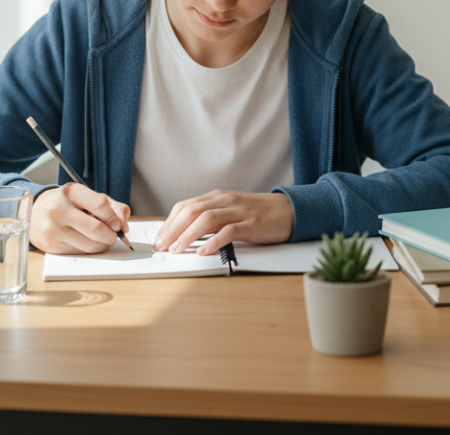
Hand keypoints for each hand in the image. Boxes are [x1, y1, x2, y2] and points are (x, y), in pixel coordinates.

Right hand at [28, 183, 130, 253]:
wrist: (36, 211)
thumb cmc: (69, 203)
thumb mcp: (89, 197)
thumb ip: (114, 208)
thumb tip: (124, 227)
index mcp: (72, 192)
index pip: (100, 205)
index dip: (114, 218)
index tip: (118, 225)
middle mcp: (59, 209)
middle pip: (96, 229)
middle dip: (111, 236)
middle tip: (113, 236)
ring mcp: (53, 228)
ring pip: (90, 245)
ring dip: (101, 245)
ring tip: (99, 238)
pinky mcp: (50, 245)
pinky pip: (79, 252)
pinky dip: (87, 249)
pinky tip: (83, 240)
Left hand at [153, 191, 293, 255]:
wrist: (290, 210)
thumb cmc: (259, 213)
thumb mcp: (231, 210)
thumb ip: (211, 218)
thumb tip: (185, 233)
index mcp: (218, 197)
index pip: (186, 206)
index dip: (169, 222)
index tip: (160, 238)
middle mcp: (226, 201)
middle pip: (192, 211)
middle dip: (173, 229)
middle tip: (162, 246)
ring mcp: (239, 212)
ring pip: (206, 219)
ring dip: (188, 236)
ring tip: (177, 249)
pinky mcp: (251, 224)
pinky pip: (229, 232)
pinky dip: (213, 242)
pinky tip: (204, 251)